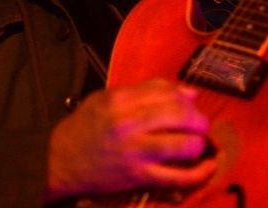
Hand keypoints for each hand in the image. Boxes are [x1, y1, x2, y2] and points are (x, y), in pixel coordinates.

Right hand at [45, 78, 215, 199]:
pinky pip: (178, 177)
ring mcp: (135, 152)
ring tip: (198, 144)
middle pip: (181, 115)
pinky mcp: (138, 176)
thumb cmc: (86, 126)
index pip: (167, 92)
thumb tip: (189, 93)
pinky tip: (207, 168)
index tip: (189, 106)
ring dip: (199, 144)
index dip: (185, 98)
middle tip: (200, 125)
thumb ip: (149, 91)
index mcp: (121, 100)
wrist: (60, 160)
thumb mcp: (109, 98)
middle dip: (198, 120)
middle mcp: (128, 124)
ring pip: (185, 145)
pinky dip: (199, 174)